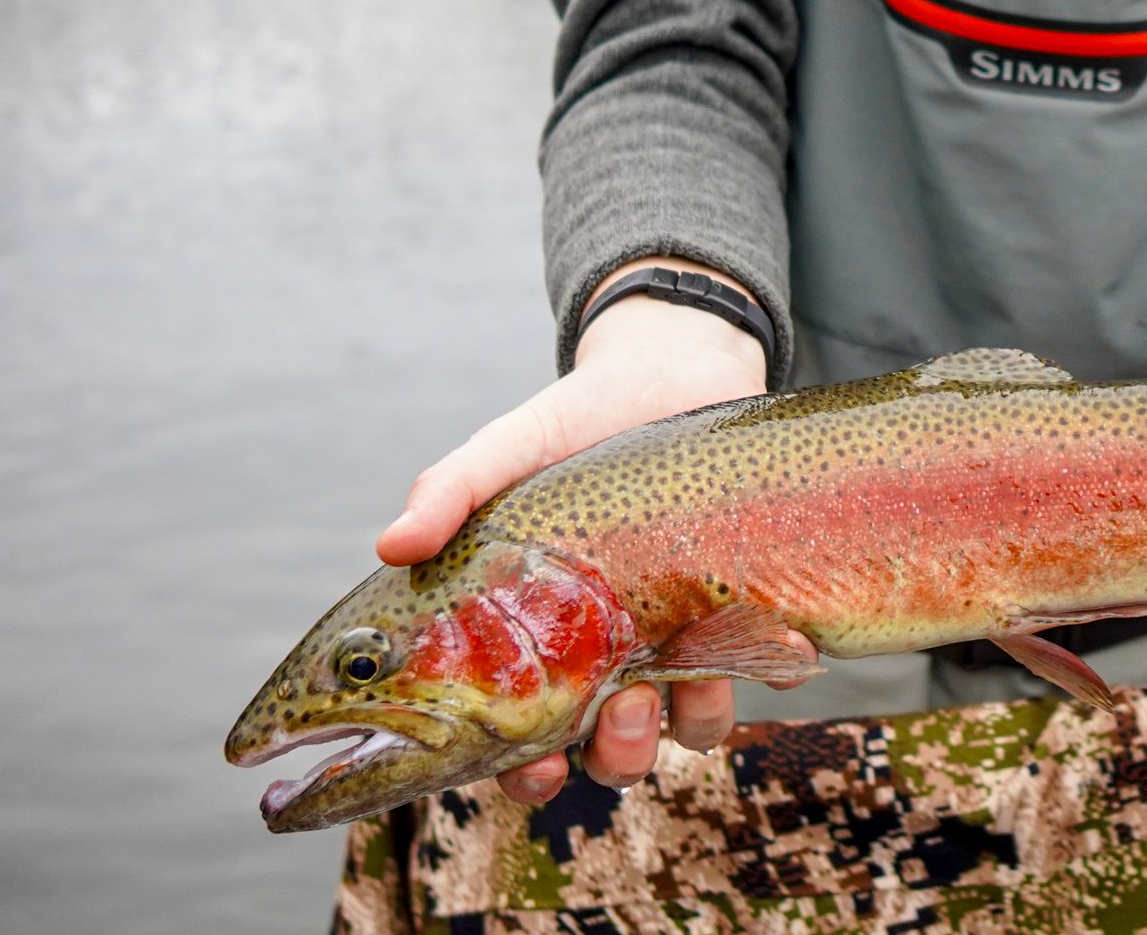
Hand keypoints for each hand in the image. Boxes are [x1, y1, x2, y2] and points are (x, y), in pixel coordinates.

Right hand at [376, 259, 769, 804]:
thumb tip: (390, 545)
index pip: (522, 741)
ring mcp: (675, 639)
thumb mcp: (509, 450)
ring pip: (677, 731)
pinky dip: (754, 671)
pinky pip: (755, 675)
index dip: (526, 774)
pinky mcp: (741, 612)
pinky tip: (754, 639)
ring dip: (670, 724)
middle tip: (607, 713)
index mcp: (539, 639)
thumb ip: (451, 492)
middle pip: (604, 754)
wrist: (675, 372)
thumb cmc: (575, 423)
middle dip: (610, 754)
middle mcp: (607, 655)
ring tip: (658, 678)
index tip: (532, 767)